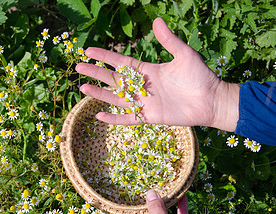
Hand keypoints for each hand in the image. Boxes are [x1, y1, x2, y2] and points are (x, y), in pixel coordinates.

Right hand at [76, 17, 239, 131]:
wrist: (211, 100)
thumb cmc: (199, 76)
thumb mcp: (184, 54)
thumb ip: (168, 40)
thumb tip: (156, 20)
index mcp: (146, 70)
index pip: (120, 62)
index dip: (104, 56)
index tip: (89, 50)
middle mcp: (141, 86)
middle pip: (113, 79)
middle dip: (95, 73)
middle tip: (78, 67)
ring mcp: (143, 102)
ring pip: (116, 98)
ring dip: (99, 94)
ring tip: (83, 88)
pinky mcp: (148, 117)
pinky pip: (127, 119)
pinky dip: (114, 118)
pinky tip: (99, 116)